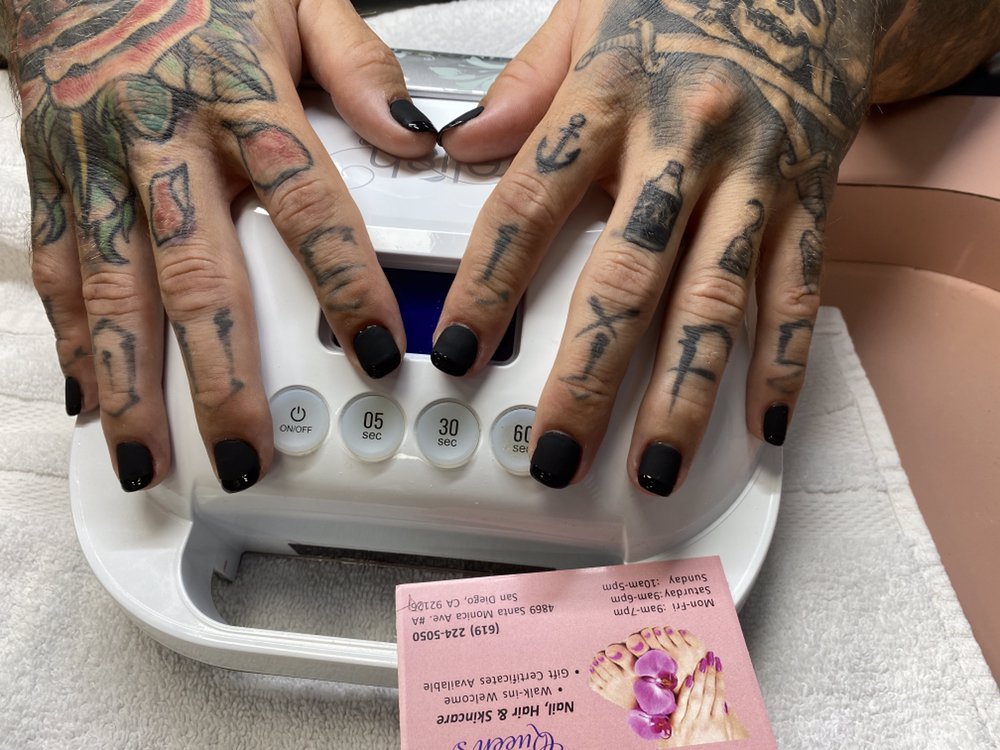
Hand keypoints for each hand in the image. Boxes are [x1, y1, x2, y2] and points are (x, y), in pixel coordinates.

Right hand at [10, 0, 436, 491]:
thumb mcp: (299, 1)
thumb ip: (360, 68)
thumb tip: (416, 138)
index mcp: (239, 95)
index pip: (306, 204)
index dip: (346, 284)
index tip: (381, 352)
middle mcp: (163, 140)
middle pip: (198, 275)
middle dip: (223, 378)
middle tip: (249, 453)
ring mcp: (98, 164)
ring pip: (115, 292)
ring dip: (136, 385)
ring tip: (155, 458)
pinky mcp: (52, 177)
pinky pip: (57, 269)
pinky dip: (75, 340)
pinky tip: (92, 399)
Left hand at [435, 0, 875, 492]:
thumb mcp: (586, 14)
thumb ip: (525, 86)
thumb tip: (461, 141)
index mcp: (612, 94)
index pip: (532, 203)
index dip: (490, 286)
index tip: (460, 353)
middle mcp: (685, 143)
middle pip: (628, 278)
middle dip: (589, 377)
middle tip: (556, 450)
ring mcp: (755, 179)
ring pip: (714, 303)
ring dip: (683, 395)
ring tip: (654, 466)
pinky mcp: (810, 203)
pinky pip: (797, 295)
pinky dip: (782, 364)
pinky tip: (762, 423)